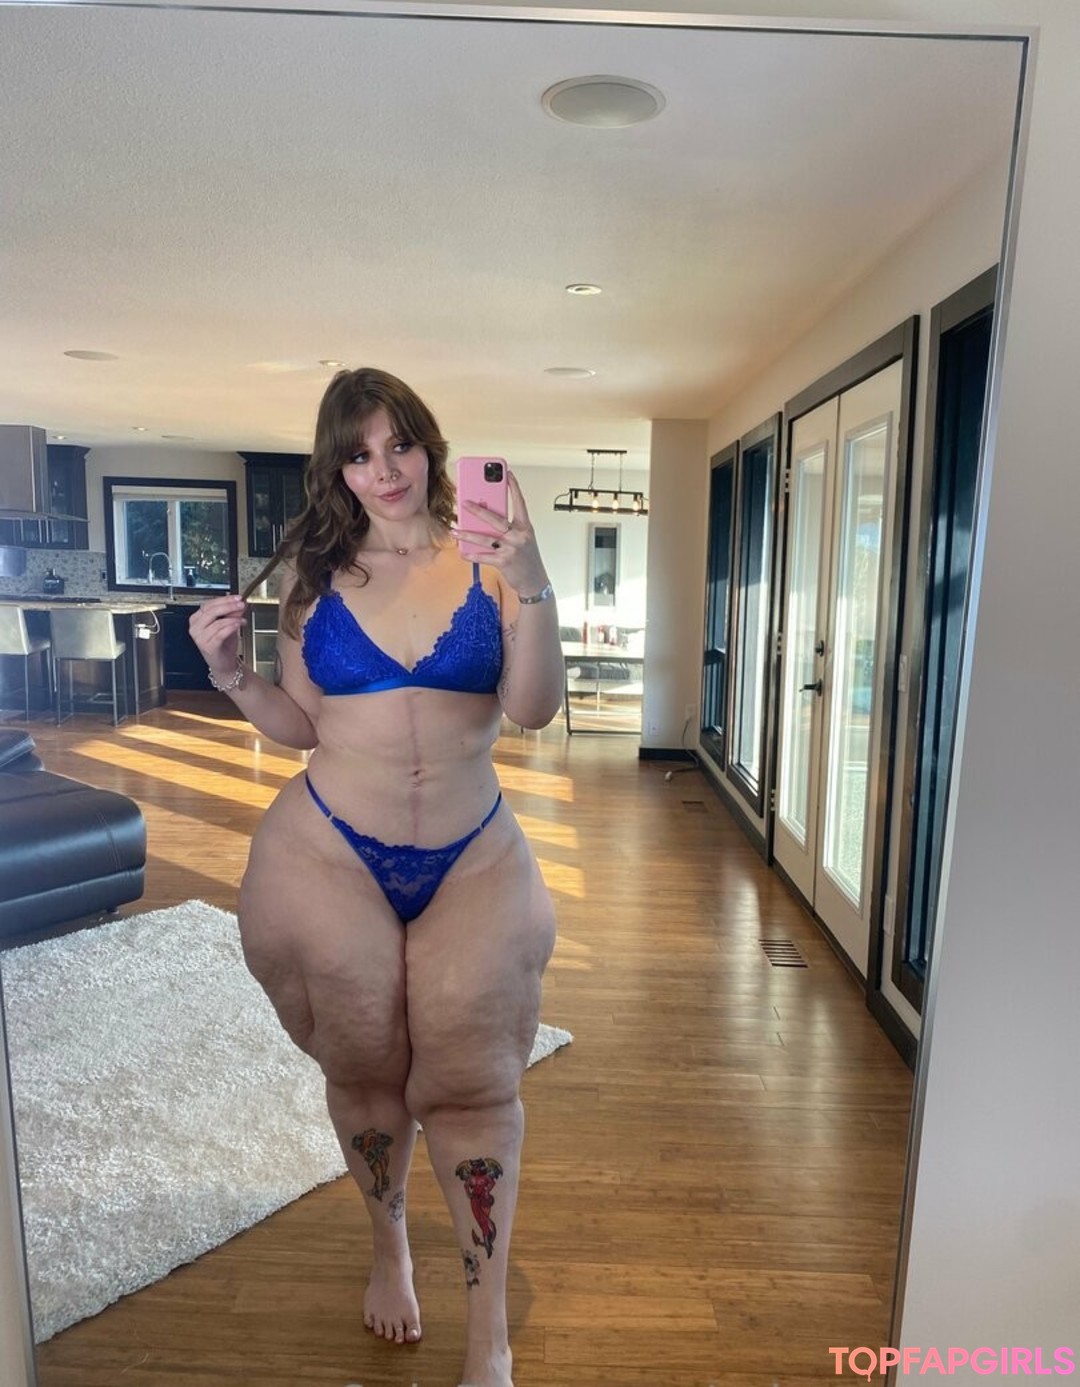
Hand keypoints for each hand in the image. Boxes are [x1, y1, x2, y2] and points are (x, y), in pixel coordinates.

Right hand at [188, 594, 246, 678]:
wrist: (224, 663)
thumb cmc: (224, 644)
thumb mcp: (229, 624)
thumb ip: (233, 613)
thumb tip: (239, 603)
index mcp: (197, 619)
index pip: (209, 604)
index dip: (224, 599)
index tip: (237, 597)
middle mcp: (196, 628)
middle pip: (212, 611)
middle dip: (229, 606)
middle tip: (241, 604)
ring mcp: (200, 638)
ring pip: (217, 622)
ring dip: (233, 618)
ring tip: (242, 619)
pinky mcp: (208, 646)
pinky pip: (220, 633)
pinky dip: (231, 627)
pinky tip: (238, 624)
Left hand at [454, 471, 549, 596]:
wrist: (535, 581)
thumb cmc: (527, 559)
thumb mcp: (523, 539)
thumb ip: (509, 528)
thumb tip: (485, 520)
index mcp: (525, 527)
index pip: (520, 503)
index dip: (514, 487)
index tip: (507, 473)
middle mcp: (519, 536)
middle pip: (496, 519)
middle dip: (478, 510)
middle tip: (464, 502)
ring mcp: (512, 549)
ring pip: (485, 538)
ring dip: (467, 534)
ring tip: (455, 530)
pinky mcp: (504, 562)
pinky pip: (484, 557)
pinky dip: (472, 555)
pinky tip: (462, 551)